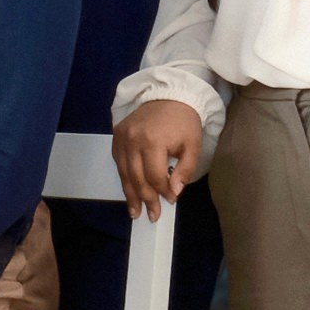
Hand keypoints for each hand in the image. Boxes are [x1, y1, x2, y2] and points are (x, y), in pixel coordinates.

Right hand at [112, 99, 204, 219]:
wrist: (170, 94)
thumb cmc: (184, 121)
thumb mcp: (193, 145)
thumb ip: (184, 170)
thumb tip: (174, 191)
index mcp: (153, 141)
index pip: (154, 176)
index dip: (162, 191)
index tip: (171, 200)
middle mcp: (133, 140)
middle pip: (136, 178)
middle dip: (145, 199)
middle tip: (152, 216)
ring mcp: (122, 137)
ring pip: (124, 173)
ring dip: (130, 194)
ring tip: (135, 212)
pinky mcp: (117, 135)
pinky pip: (119, 162)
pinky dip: (124, 177)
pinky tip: (130, 190)